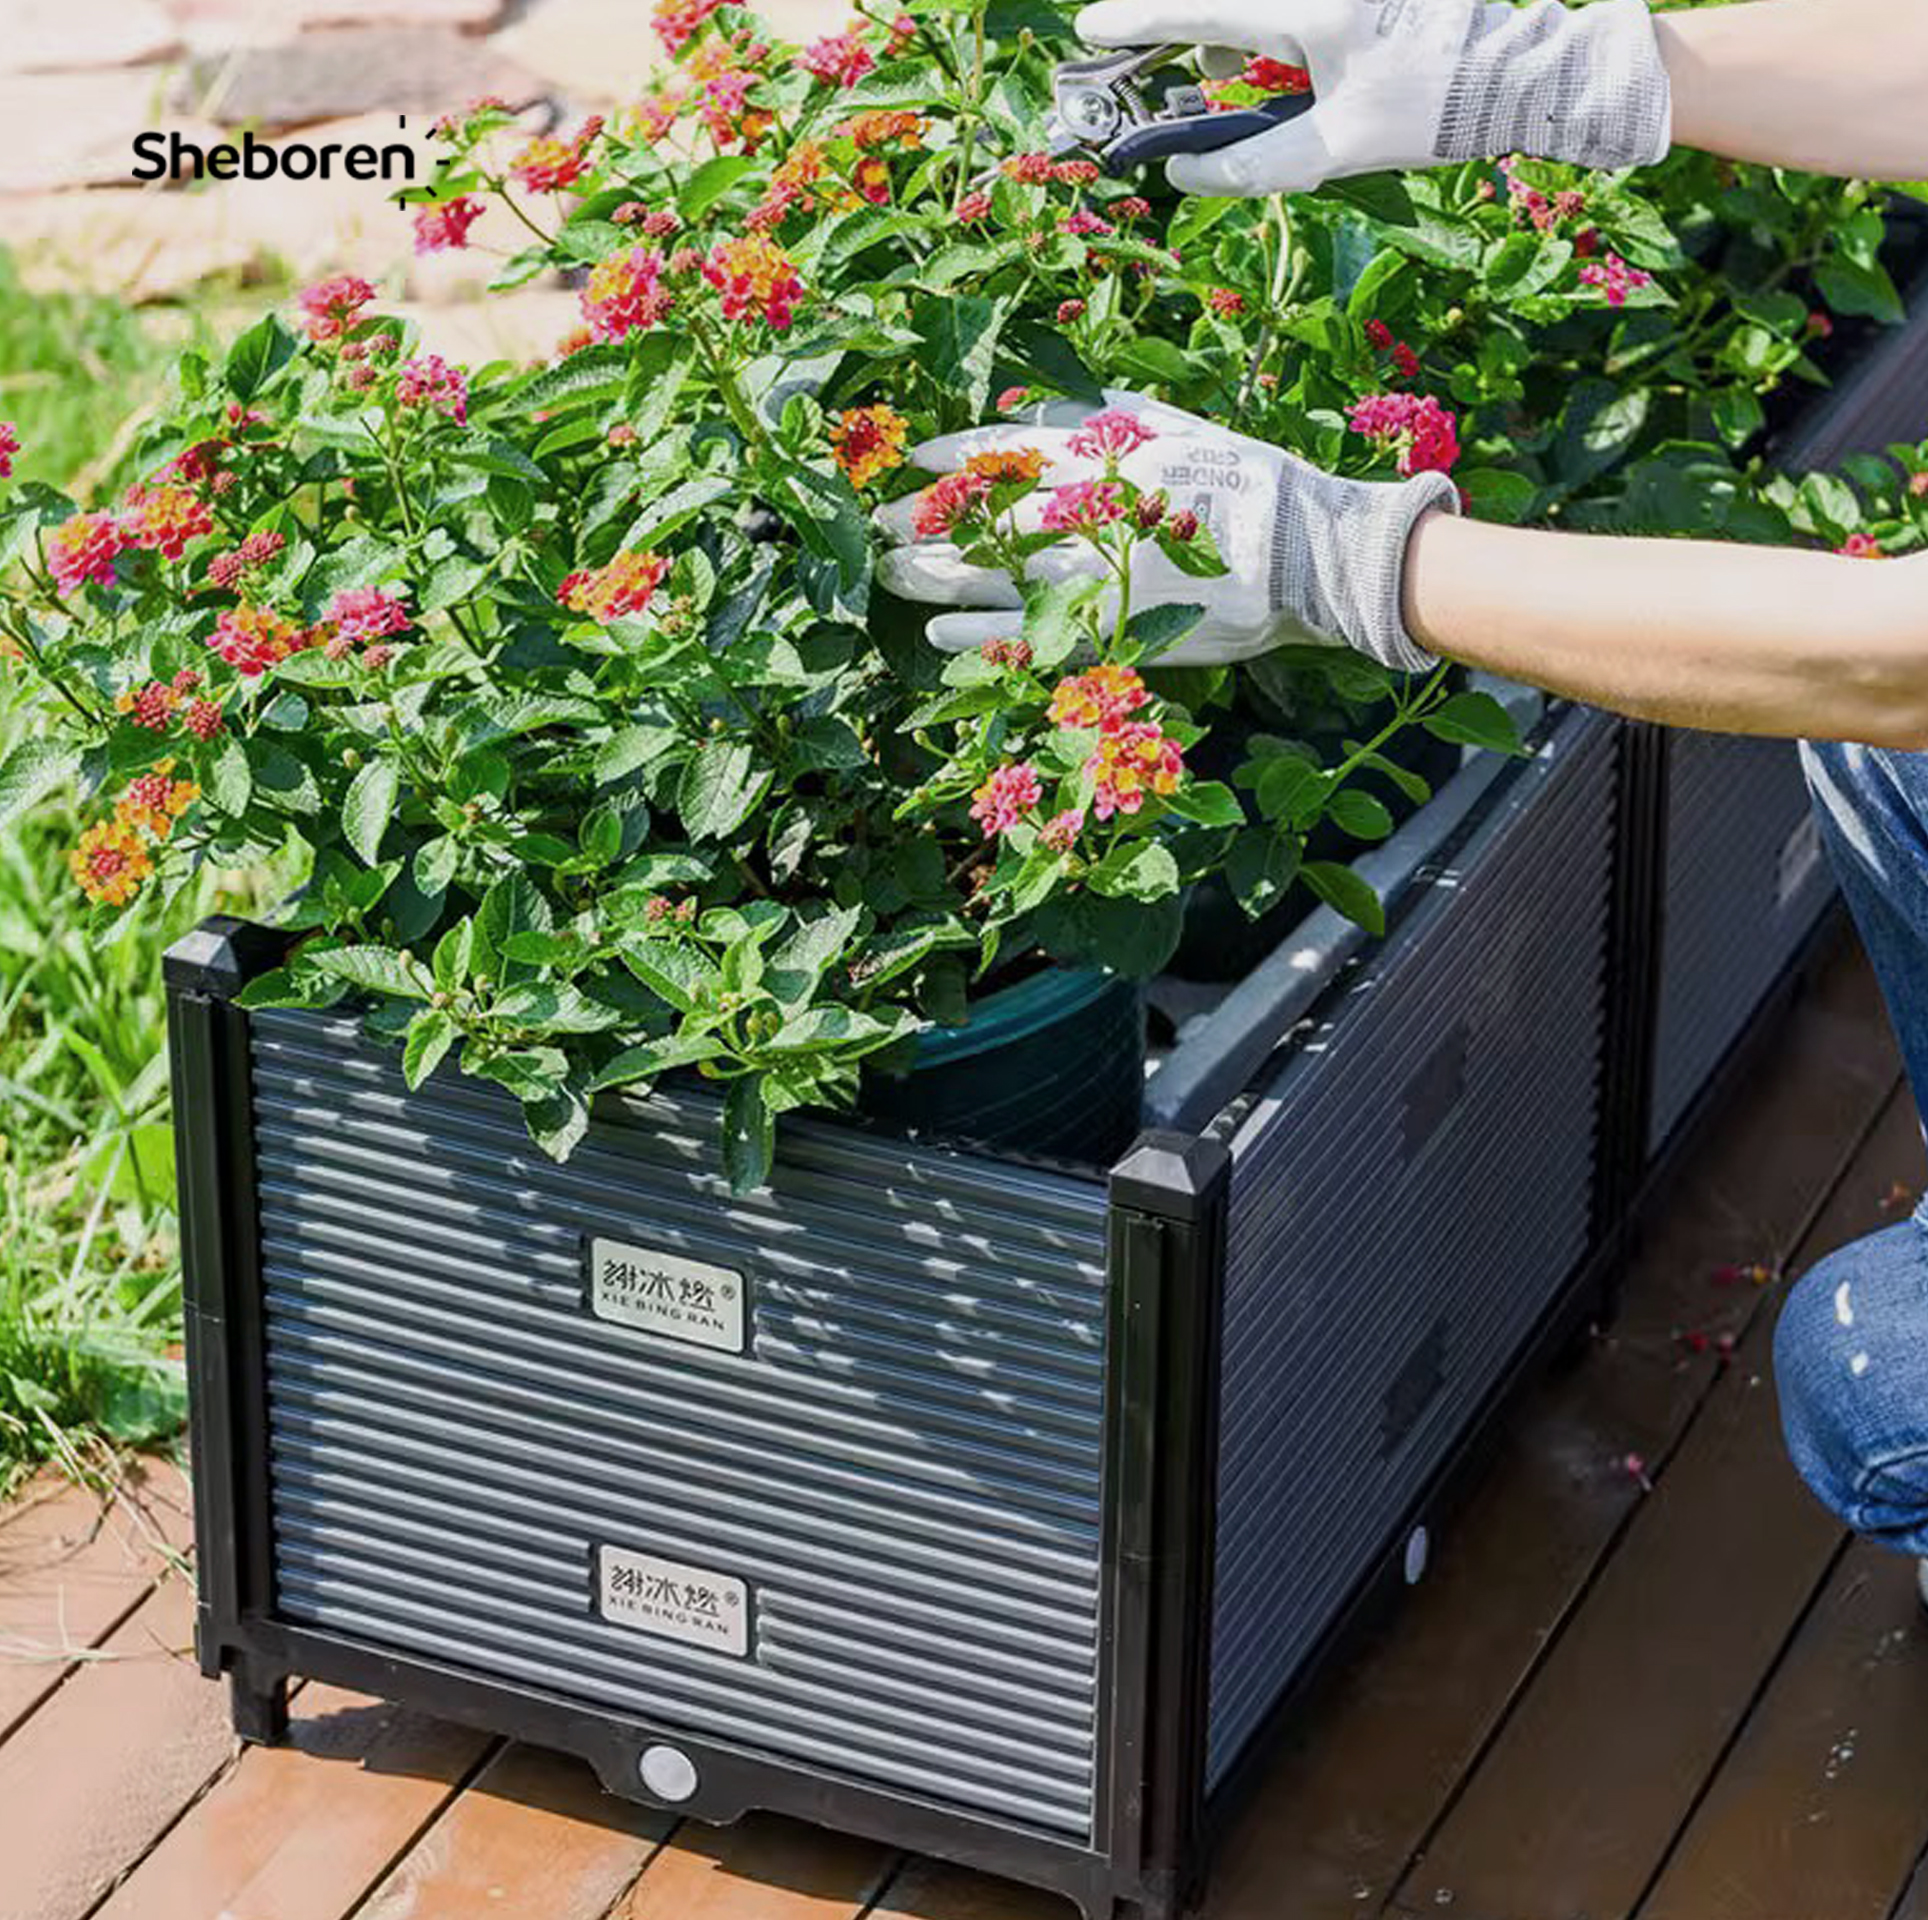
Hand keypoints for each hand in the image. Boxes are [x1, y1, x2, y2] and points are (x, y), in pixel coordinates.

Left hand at [876, 390, 1455, 672]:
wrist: (1301, 553)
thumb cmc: (1240, 481)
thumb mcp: (1168, 425)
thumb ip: (1099, 417)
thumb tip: (1035, 415)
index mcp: (1091, 456)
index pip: (990, 452)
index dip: (937, 459)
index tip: (902, 463)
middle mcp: (1074, 513)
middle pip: (969, 517)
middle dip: (915, 522)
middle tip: (876, 528)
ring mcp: (1082, 577)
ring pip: (977, 577)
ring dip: (924, 578)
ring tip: (889, 578)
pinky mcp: (1100, 632)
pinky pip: (1016, 639)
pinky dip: (968, 637)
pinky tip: (933, 637)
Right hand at [1073, 0, 1671, 195]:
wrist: (1526, 73)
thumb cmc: (1435, 110)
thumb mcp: (1337, 149)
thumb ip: (1252, 164)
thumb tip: (1181, 171)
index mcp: (1311, 9)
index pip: (1202, 10)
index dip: (1139, 19)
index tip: (1089, 24)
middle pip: (1224, 3)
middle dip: (1178, 28)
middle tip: (1138, 55)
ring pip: (1254, 5)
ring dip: (1224, 32)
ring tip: (1216, 80)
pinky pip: (1288, 8)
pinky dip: (1263, 29)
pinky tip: (1269, 65)